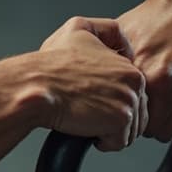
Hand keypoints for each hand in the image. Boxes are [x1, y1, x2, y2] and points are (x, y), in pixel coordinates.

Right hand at [37, 16, 148, 151]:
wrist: (35, 86)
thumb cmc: (49, 64)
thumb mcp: (77, 29)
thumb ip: (104, 29)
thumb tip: (120, 41)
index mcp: (128, 65)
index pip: (133, 93)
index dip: (111, 100)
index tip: (93, 98)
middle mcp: (134, 81)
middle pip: (136, 112)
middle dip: (113, 116)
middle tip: (87, 109)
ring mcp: (129, 100)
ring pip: (131, 129)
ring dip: (109, 130)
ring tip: (86, 118)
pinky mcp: (120, 120)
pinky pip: (120, 142)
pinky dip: (104, 142)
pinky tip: (86, 128)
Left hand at [116, 0, 171, 140]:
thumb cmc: (158, 17)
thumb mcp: (122, 41)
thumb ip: (111, 70)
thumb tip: (95, 91)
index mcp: (152, 78)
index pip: (136, 124)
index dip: (131, 117)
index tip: (130, 109)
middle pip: (159, 132)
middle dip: (151, 122)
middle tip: (147, 107)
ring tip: (165, 102)